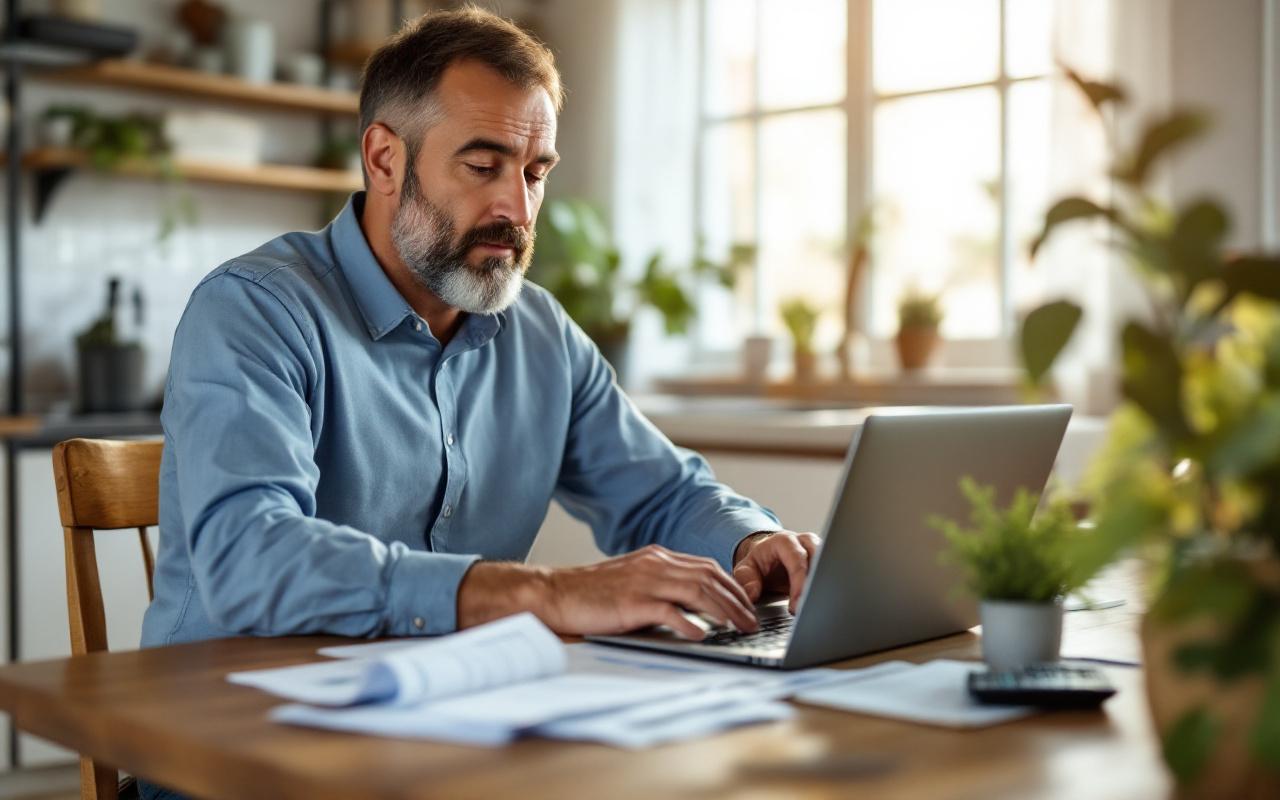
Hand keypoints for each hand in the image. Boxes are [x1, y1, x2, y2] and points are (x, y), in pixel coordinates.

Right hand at [456, 545, 758, 639]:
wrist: (553, 593)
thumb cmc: (590, 594)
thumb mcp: (631, 583)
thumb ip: (661, 589)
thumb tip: (693, 610)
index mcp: (656, 557)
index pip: (705, 567)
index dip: (731, 585)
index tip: (746, 604)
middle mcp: (655, 564)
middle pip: (709, 577)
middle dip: (737, 599)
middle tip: (752, 620)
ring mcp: (644, 581)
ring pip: (698, 591)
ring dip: (724, 611)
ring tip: (739, 628)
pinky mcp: (632, 601)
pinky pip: (670, 610)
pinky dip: (690, 622)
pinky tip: (704, 634)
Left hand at [732, 530, 821, 612]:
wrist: (769, 557)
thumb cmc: (760, 562)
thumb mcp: (746, 569)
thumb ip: (746, 580)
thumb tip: (752, 594)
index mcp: (785, 541)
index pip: (797, 559)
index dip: (799, 583)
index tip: (796, 605)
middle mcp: (805, 542)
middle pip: (819, 560)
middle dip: (815, 586)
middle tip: (809, 610)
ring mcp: (819, 551)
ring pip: (830, 566)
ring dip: (825, 587)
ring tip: (818, 608)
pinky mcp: (826, 562)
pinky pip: (832, 573)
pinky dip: (829, 588)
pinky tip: (825, 603)